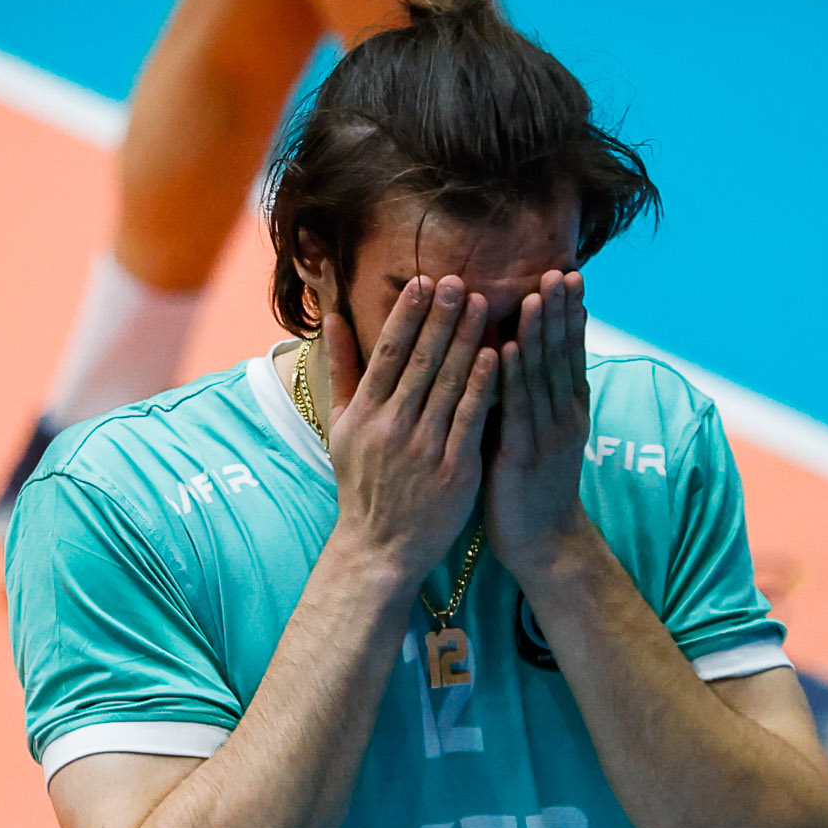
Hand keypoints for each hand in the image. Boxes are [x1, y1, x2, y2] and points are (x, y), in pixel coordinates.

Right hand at [325, 275, 498, 584]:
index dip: (407, 315)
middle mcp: (392, 426)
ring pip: (448, 384)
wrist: (380, 548)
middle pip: (420, 361)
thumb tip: (331, 318)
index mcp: (364, 413)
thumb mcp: (341, 427)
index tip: (423, 281)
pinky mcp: (454, 470)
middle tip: (458, 279)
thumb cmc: (362, 485)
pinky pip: (471, 419)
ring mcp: (423, 448)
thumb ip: (342, 370)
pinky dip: (483, 386)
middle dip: (440, 317)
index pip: (388, 353)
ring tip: (483, 304)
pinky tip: (497, 356)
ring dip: (466, 341)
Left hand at [485, 270, 592, 577]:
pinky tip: (508, 348)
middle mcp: (563, 416)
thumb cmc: (530, 486)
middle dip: (560, 311)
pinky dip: (514, 376)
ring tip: (537, 295)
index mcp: (568, 409)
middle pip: (562, 354)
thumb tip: (513, 350)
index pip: (571, 351)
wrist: (544, 543)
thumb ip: (530, 394)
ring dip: (539, 334)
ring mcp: (546, 436)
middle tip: (561, 271)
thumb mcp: (537, 433)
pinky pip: (518, 409)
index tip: (570, 275)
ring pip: (543, 376)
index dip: (571, 313)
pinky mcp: (523, 456)